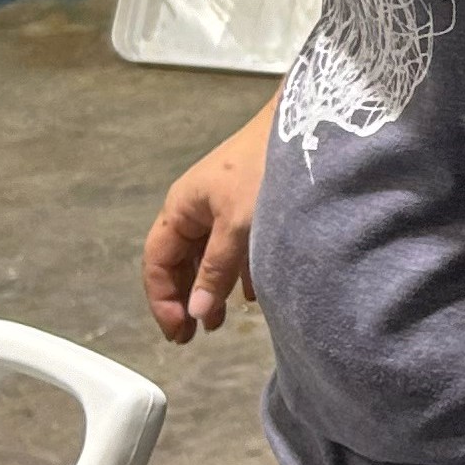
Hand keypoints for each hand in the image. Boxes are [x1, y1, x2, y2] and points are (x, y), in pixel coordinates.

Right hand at [142, 98, 278, 340]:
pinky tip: (247, 294)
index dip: (163, 299)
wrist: (306, 127)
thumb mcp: (237, 226)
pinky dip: (236, 272)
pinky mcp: (250, 206)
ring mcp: (223, 205)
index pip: (157, 261)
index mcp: (181, 208)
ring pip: (207, 255)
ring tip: (217, 322)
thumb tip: (195, 313)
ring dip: (209, 289)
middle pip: (180, 261)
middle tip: (193, 336)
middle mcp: (197, 207)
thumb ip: (216, 270)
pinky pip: (233, 247)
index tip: (179, 331)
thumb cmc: (265, 171)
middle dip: (184, 298)